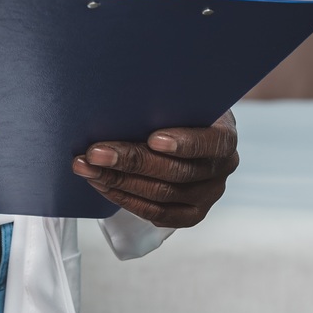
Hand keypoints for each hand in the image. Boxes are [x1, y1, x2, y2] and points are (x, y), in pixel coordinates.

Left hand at [70, 110, 238, 227]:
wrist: (189, 130)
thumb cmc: (179, 109)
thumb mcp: (181, 98)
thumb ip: (165, 101)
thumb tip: (124, 97)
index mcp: (224, 137)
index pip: (209, 143)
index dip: (183, 143)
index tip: (152, 139)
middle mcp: (221, 170)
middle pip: (175, 172)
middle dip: (130, 161)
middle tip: (95, 152)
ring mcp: (208, 196)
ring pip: (161, 195)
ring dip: (118, 181)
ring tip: (87, 167)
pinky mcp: (191, 214)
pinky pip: (157, 214)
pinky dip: (126, 199)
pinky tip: (102, 185)